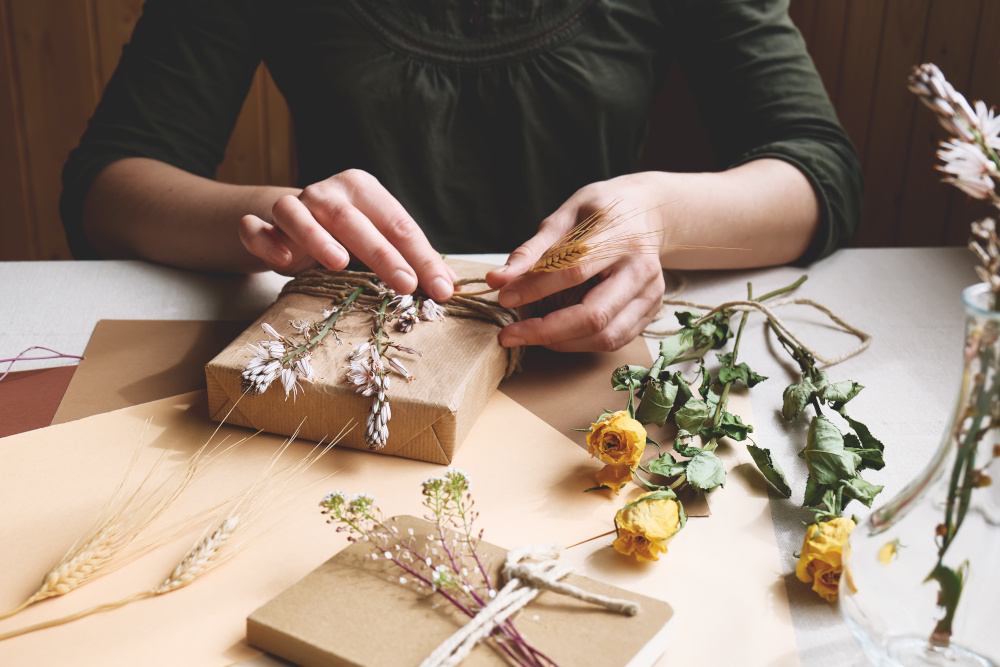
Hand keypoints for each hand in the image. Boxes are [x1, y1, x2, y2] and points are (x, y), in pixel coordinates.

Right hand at [238, 169, 455, 300]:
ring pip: (297, 213)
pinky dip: (264, 238)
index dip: (423, 259)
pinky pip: (255, 226)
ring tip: (338, 263)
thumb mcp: (381, 241)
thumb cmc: (346, 234)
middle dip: (382, 254)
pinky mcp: (261, 222)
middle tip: (406, 285)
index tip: (442, 291)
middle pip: (353, 220)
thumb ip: (413, 258)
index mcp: (364, 190)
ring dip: (315, 237)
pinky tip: (281, 258)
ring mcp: (292, 204)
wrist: (290, 223)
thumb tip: (451, 284)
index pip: (399, 224)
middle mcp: (327, 192)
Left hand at [485, 174, 667, 351]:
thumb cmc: (600, 211)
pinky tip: (557, 335)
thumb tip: (496, 280)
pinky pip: (614, 340)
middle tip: (509, 335)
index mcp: (620, 236)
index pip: (575, 270)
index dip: (536, 288)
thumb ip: (532, 250)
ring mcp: (651, 293)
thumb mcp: (565, 216)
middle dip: (546, 331)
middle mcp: (641, 269)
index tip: (504, 298)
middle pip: (594, 315)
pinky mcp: (651, 311)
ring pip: (606, 336)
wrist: (646, 212)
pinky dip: (581, 343)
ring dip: (562, 342)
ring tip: (530, 334)